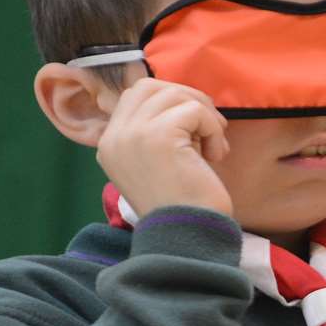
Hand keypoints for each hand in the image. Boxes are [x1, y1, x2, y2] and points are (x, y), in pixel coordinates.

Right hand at [95, 78, 234, 218]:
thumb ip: (156, 130)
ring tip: (213, 147)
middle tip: (210, 128)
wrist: (188, 238)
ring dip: (204, 116)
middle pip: (150, 87)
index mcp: (109, 144)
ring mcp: (132, 135)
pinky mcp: (157, 136)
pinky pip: (194, 110)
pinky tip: (215, 156)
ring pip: (175, 95)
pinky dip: (213, 129)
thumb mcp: (158, 162)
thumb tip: (184, 98)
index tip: (193, 130)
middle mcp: (113, 137)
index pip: (134, 96)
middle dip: (186, 99)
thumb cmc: (182, 205)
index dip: (170, 102)